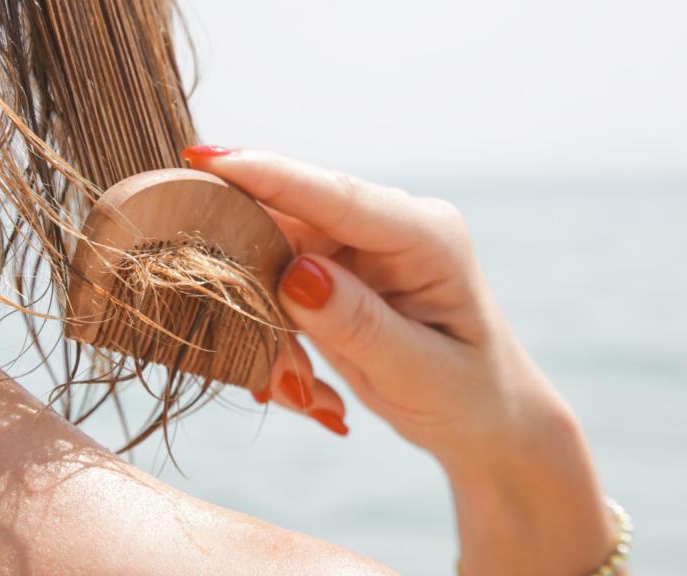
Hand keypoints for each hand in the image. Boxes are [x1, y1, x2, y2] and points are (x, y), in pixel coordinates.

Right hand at [183, 146, 622, 575]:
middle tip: (273, 370)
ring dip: (266, 324)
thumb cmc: (467, 396)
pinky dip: (274, 333)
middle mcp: (387, 226)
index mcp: (425, 235)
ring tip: (299, 391)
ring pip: (272, 256)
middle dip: (255, 285)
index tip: (203, 158)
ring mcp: (357, 244)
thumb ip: (358, 324)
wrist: (483, 416)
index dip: (268, 175)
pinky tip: (300, 382)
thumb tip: (296, 273)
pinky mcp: (333, 267)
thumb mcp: (419, 374)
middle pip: (289, 220)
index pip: (336, 196)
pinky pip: (276, 283)